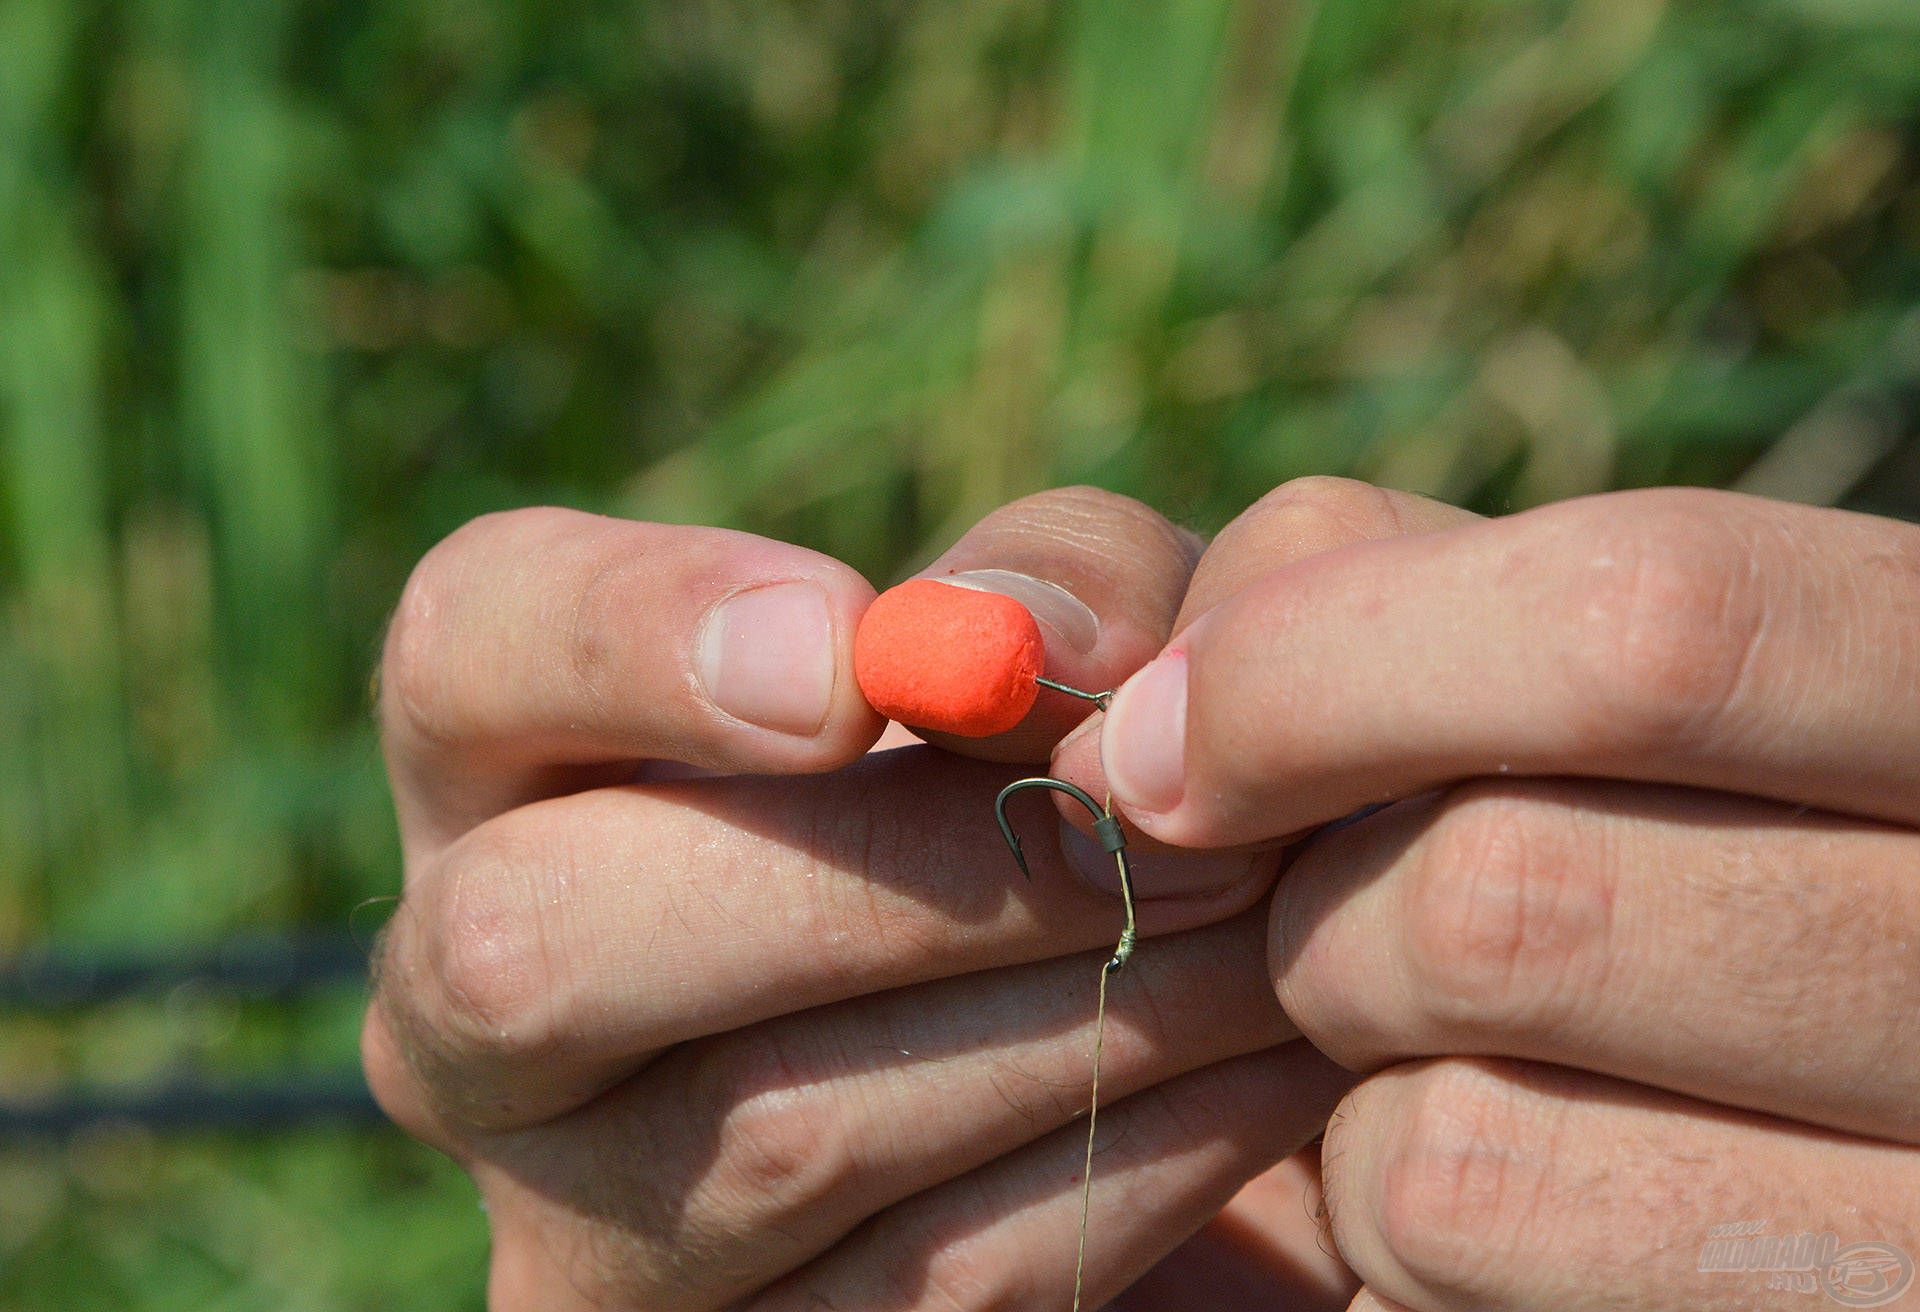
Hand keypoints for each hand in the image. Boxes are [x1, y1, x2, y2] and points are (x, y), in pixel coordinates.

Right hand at [363, 490, 1344, 1310]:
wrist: (1101, 1049)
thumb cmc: (1060, 783)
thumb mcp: (1064, 639)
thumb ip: (1049, 577)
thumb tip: (1026, 645)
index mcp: (509, 778)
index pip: (463, 652)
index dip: (633, 637)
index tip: (857, 670)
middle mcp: (475, 1023)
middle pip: (538, 941)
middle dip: (882, 875)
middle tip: (1141, 817)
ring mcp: (582, 1233)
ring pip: (770, 1133)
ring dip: (1068, 1007)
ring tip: (1267, 912)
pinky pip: (931, 1282)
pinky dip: (1131, 1156)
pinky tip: (1269, 1065)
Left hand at [1084, 480, 1919, 1310]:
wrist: (1782, 1057)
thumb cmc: (1629, 800)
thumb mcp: (1558, 647)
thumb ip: (1376, 593)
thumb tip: (1144, 730)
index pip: (1647, 623)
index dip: (1320, 670)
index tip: (1157, 743)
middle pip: (1498, 895)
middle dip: (1314, 904)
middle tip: (1322, 903)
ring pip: (1449, 1132)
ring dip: (1349, 1071)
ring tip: (1431, 1026)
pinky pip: (1454, 1263)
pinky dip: (1384, 1205)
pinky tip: (1486, 1146)